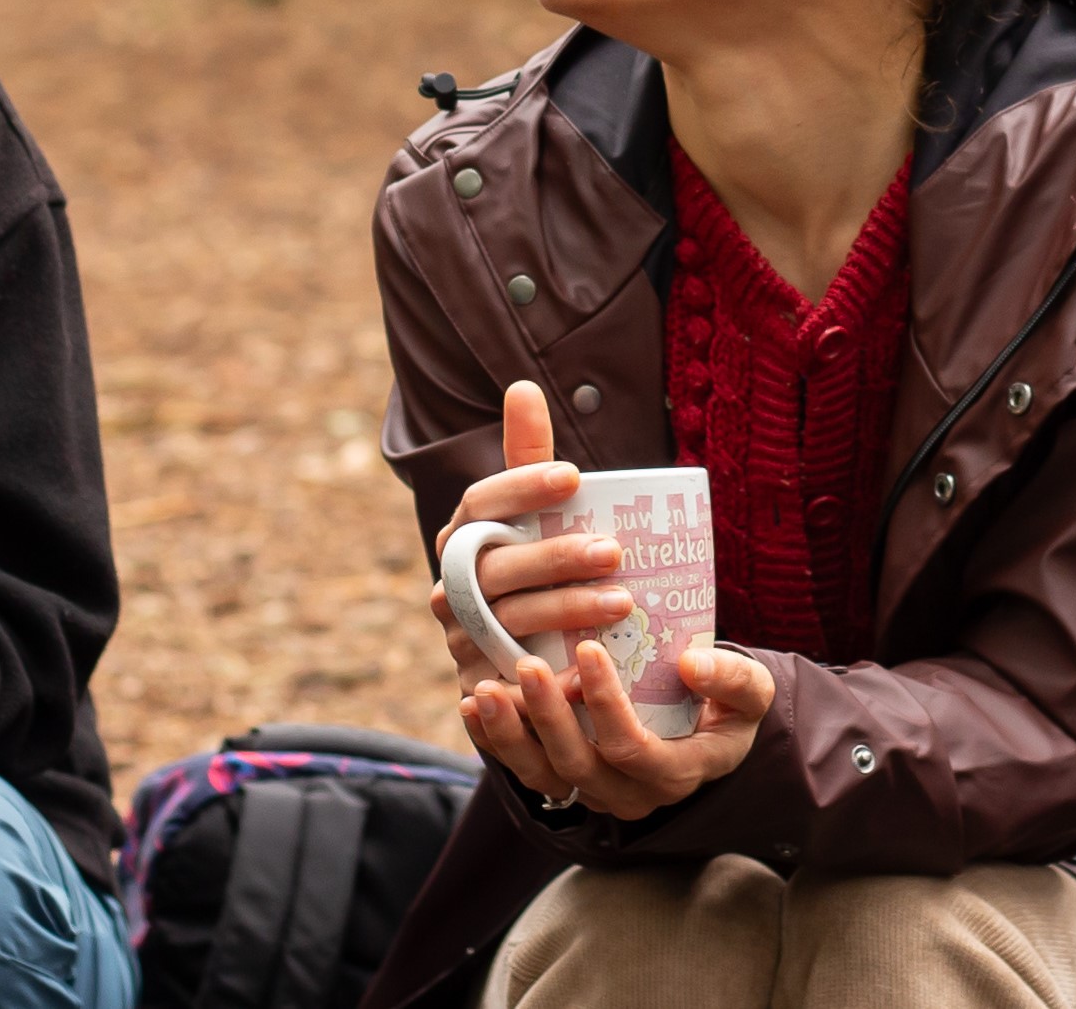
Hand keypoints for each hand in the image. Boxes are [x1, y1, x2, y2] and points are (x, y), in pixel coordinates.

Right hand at [424, 382, 631, 691]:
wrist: (509, 660)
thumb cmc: (527, 569)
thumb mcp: (524, 518)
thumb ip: (525, 458)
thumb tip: (521, 386)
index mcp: (461, 539)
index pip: (479, 504)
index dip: (521, 487)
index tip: (574, 475)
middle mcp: (452, 588)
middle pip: (496, 569)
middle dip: (554, 558)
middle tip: (614, 551)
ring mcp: (462, 641)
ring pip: (508, 623)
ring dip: (564, 612)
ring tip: (623, 603)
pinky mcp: (482, 689)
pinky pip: (514, 684)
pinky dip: (553, 678)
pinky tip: (594, 673)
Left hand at [463, 632, 775, 823]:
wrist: (707, 733)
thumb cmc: (729, 707)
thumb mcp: (752, 693)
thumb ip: (733, 680)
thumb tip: (693, 662)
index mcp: (675, 774)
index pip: (632, 748)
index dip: (607, 705)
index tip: (589, 650)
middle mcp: (630, 795)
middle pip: (579, 765)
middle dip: (548, 717)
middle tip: (525, 665)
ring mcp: (594, 794)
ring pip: (543, 776)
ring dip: (509, 735)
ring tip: (483, 691)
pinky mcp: (566, 783)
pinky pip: (524, 771)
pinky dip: (496, 742)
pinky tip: (473, 706)